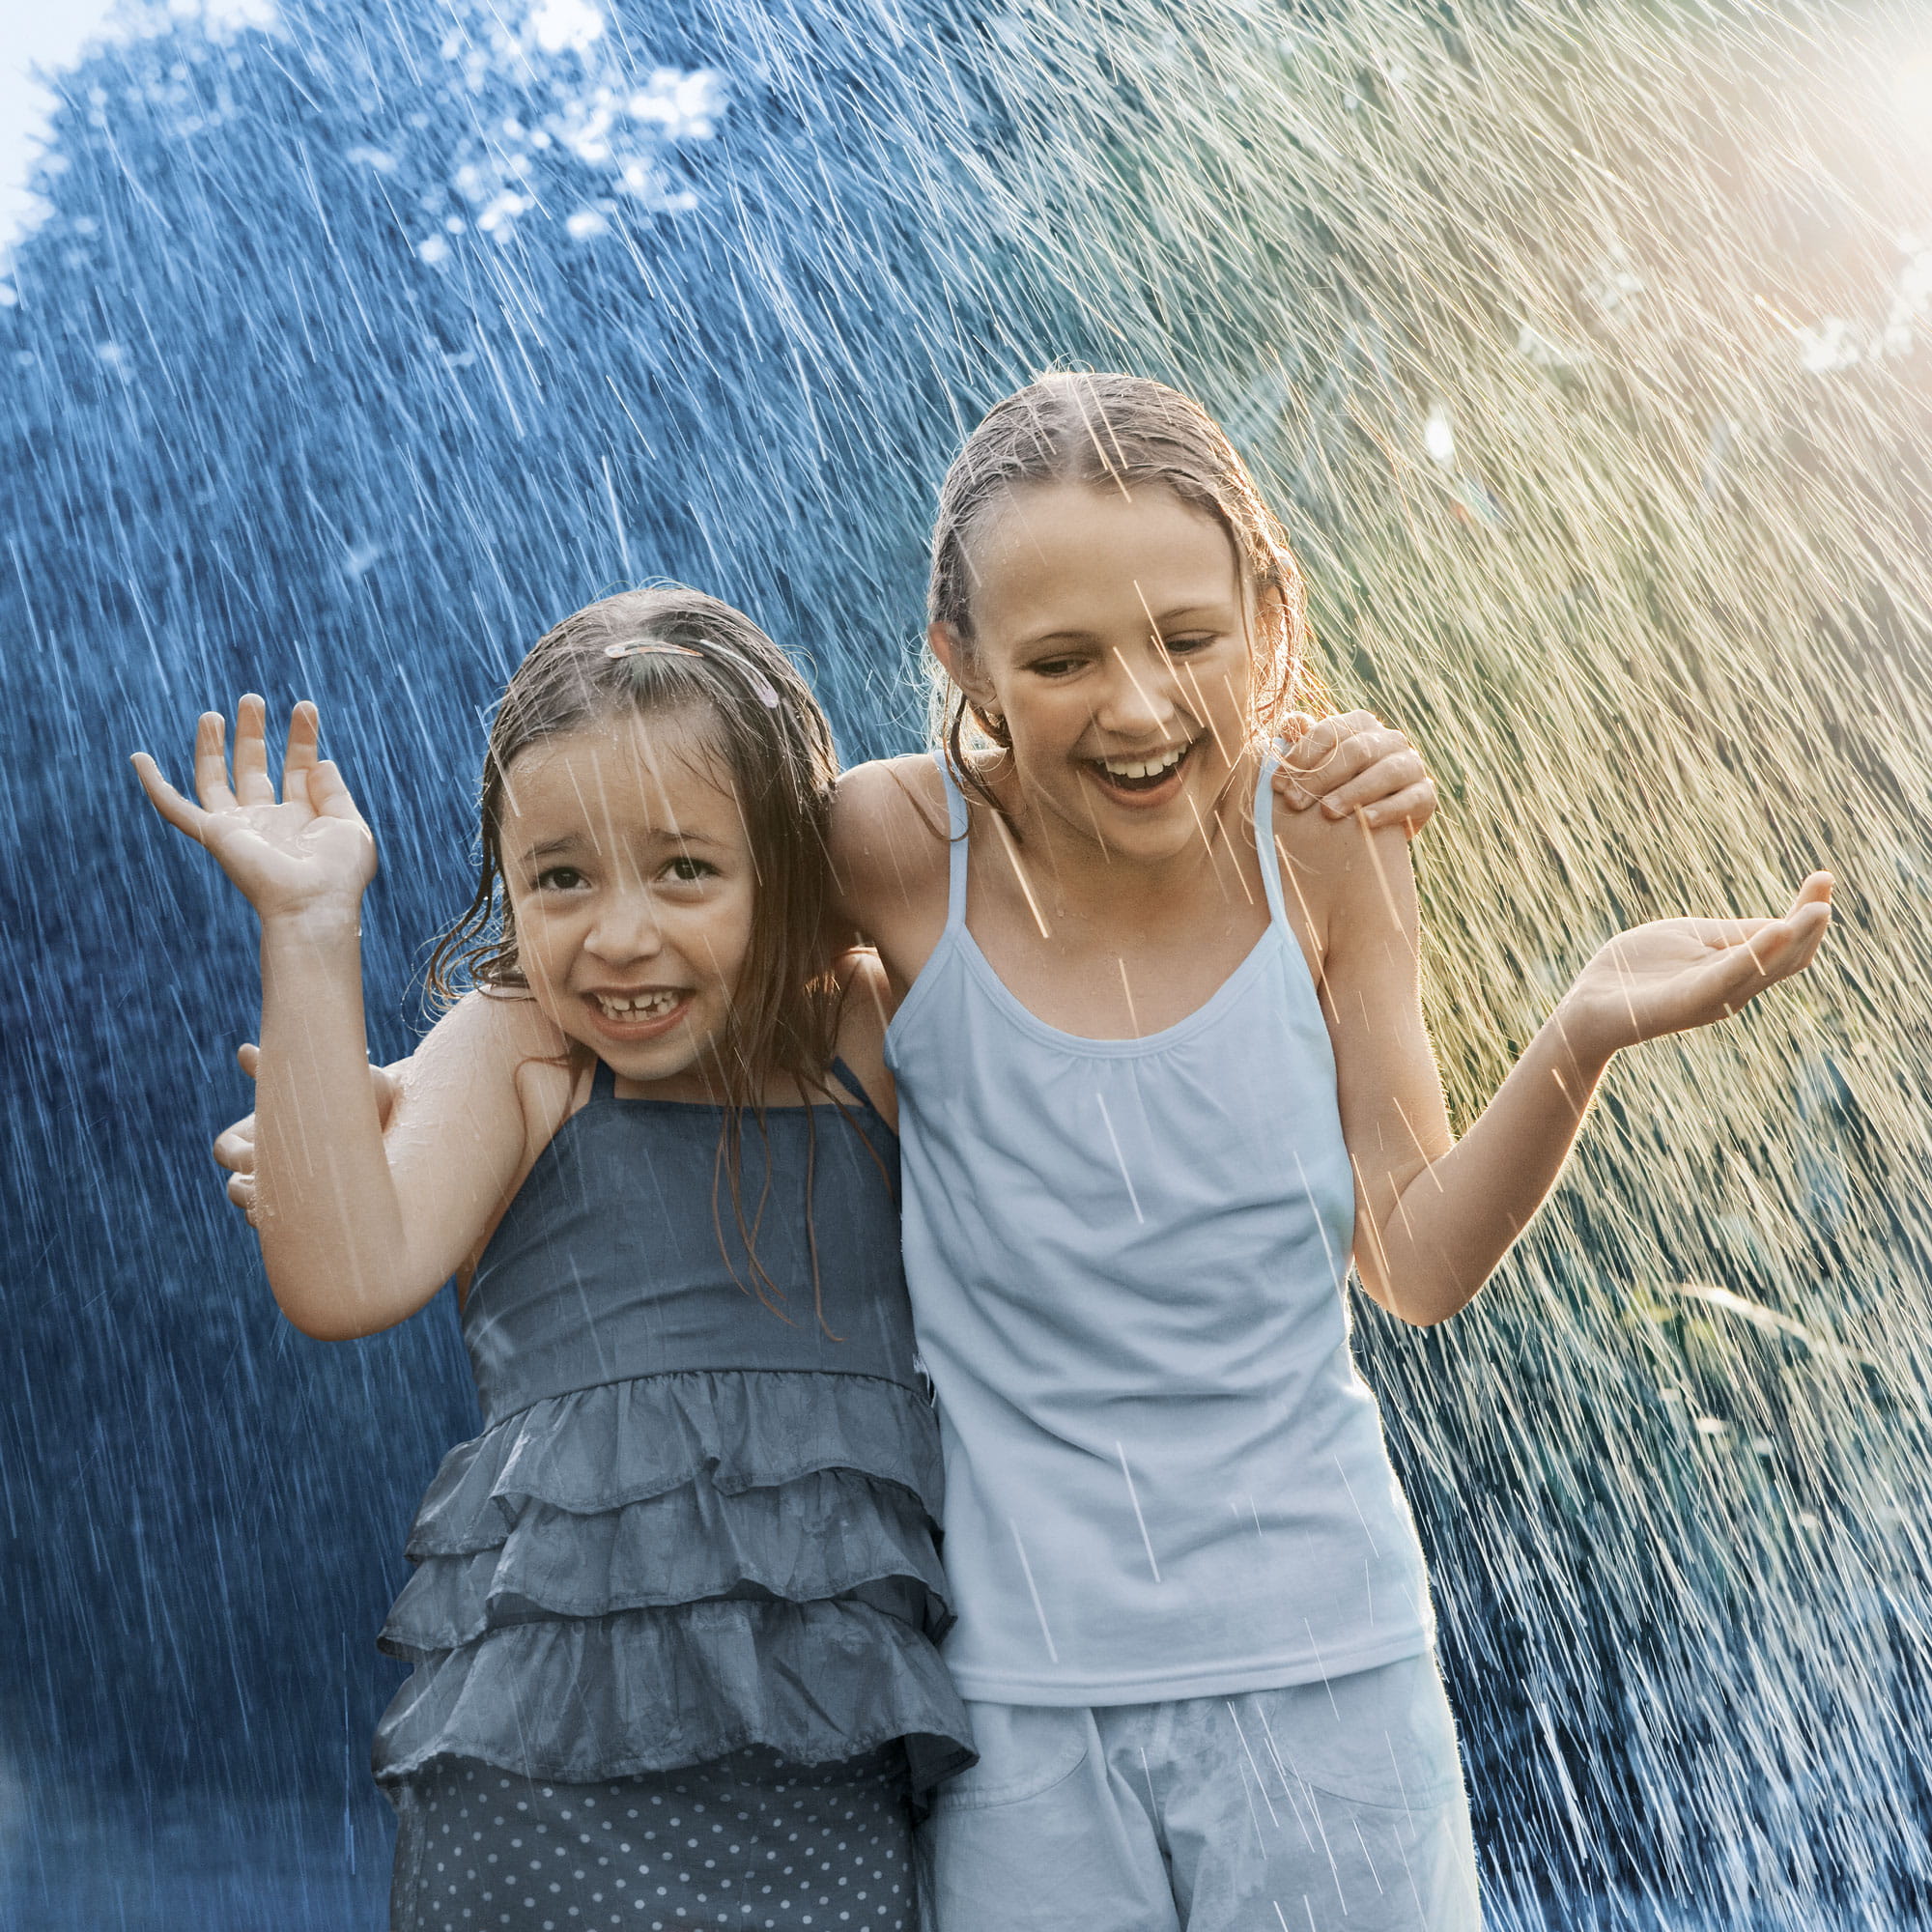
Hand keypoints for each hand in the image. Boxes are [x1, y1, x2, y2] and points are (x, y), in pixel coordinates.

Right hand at [132, 696, 375, 922]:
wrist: (314, 903)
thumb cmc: (339, 875)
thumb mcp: (349, 825)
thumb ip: (335, 792)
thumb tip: (321, 761)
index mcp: (302, 820)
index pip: (297, 769)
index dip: (301, 738)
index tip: (306, 707)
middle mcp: (268, 822)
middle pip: (253, 768)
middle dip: (252, 733)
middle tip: (251, 698)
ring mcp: (239, 829)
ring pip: (215, 779)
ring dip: (213, 745)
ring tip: (216, 712)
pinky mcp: (214, 835)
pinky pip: (174, 809)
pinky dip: (154, 785)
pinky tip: (138, 759)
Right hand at [214, 1042, 402, 1223]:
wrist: (408, 1114)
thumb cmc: (363, 1091)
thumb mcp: (328, 1078)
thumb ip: (283, 1069)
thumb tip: (245, 1051)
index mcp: (263, 1131)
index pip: (224, 1150)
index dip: (235, 1155)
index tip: (256, 1155)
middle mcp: (272, 1164)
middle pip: (236, 1188)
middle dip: (247, 1190)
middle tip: (270, 1187)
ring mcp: (293, 1190)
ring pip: (258, 1213)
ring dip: (266, 1213)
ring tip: (291, 1205)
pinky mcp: (319, 1212)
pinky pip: (289, 1232)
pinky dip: (292, 1230)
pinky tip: (314, 1220)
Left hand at [1275, 710, 1436, 834]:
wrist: (1376, 824)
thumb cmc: (1338, 788)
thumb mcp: (1320, 766)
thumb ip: (1305, 743)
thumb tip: (1290, 720)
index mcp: (1362, 725)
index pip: (1329, 732)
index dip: (1301, 757)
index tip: (1276, 785)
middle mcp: (1390, 739)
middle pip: (1356, 751)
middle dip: (1321, 778)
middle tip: (1294, 803)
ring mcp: (1411, 765)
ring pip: (1385, 772)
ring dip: (1353, 792)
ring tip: (1326, 813)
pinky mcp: (1426, 794)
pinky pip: (1410, 799)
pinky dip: (1386, 810)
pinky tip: (1363, 822)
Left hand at [1556, 874, 1833, 1062]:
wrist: (1587, 1005)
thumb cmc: (1638, 969)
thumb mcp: (1692, 938)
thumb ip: (1733, 933)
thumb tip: (1782, 919)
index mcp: (1735, 969)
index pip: (1784, 941)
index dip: (1808, 913)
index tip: (1824, 878)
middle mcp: (1733, 987)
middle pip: (1788, 957)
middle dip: (1810, 922)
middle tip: (1824, 885)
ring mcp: (1712, 997)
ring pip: (1765, 968)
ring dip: (1794, 937)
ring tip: (1816, 910)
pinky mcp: (1686, 1002)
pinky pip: (1728, 977)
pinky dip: (1755, 954)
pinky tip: (1777, 930)